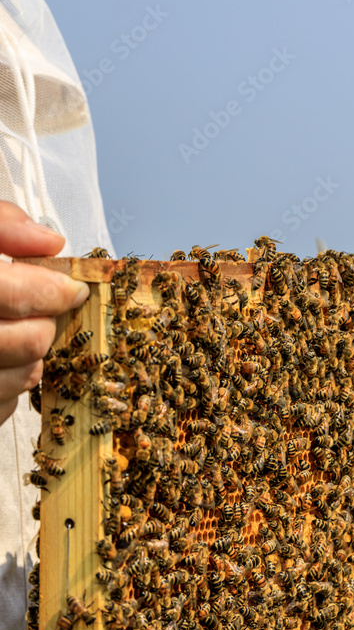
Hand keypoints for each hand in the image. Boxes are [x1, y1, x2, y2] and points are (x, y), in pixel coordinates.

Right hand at [0, 202, 88, 426]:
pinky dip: (11, 380)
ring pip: (24, 376)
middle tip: (35, 308)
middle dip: (44, 321)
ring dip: (31, 353)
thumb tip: (47, 241)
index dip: (53, 290)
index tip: (70, 288)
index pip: (13, 296)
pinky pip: (5, 404)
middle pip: (29, 340)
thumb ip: (0, 225)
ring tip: (12, 330)